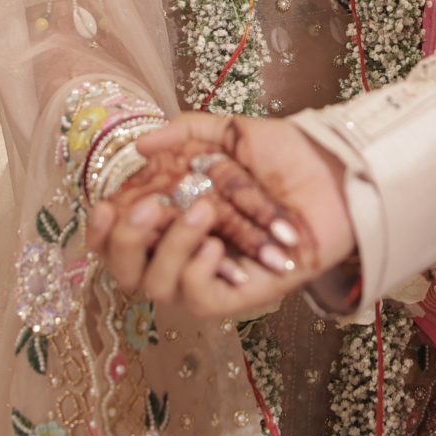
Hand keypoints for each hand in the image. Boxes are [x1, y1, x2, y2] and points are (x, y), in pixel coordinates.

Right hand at [85, 114, 357, 320]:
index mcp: (172, 217)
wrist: (335, 173)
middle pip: (125, 273)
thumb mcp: (231, 134)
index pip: (116, 238)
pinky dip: (198, 273)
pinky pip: (201, 302)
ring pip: (159, 288)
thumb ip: (186, 133)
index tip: (103, 204)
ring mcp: (210, 276)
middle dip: (123, 242)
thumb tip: (141, 145)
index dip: (99, 230)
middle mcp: (183, 251)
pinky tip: (215, 246)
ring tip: (201, 210)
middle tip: (150, 208)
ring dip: (169, 249)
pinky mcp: (240, 295)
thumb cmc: (285, 157)